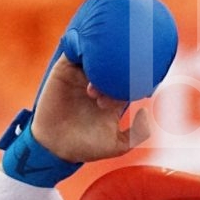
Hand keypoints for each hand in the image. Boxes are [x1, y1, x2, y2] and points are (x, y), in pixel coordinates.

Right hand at [31, 57, 152, 162]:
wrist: (55, 147)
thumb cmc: (86, 146)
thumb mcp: (118, 145)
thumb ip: (137, 134)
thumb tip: (145, 112)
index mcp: (115, 94)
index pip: (132, 76)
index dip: (133, 82)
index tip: (127, 96)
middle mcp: (100, 81)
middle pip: (116, 63)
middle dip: (116, 75)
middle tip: (106, 97)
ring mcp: (82, 74)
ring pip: (97, 55)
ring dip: (98, 67)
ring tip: (92, 92)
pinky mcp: (65, 70)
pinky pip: (75, 51)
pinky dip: (82, 54)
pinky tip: (85, 74)